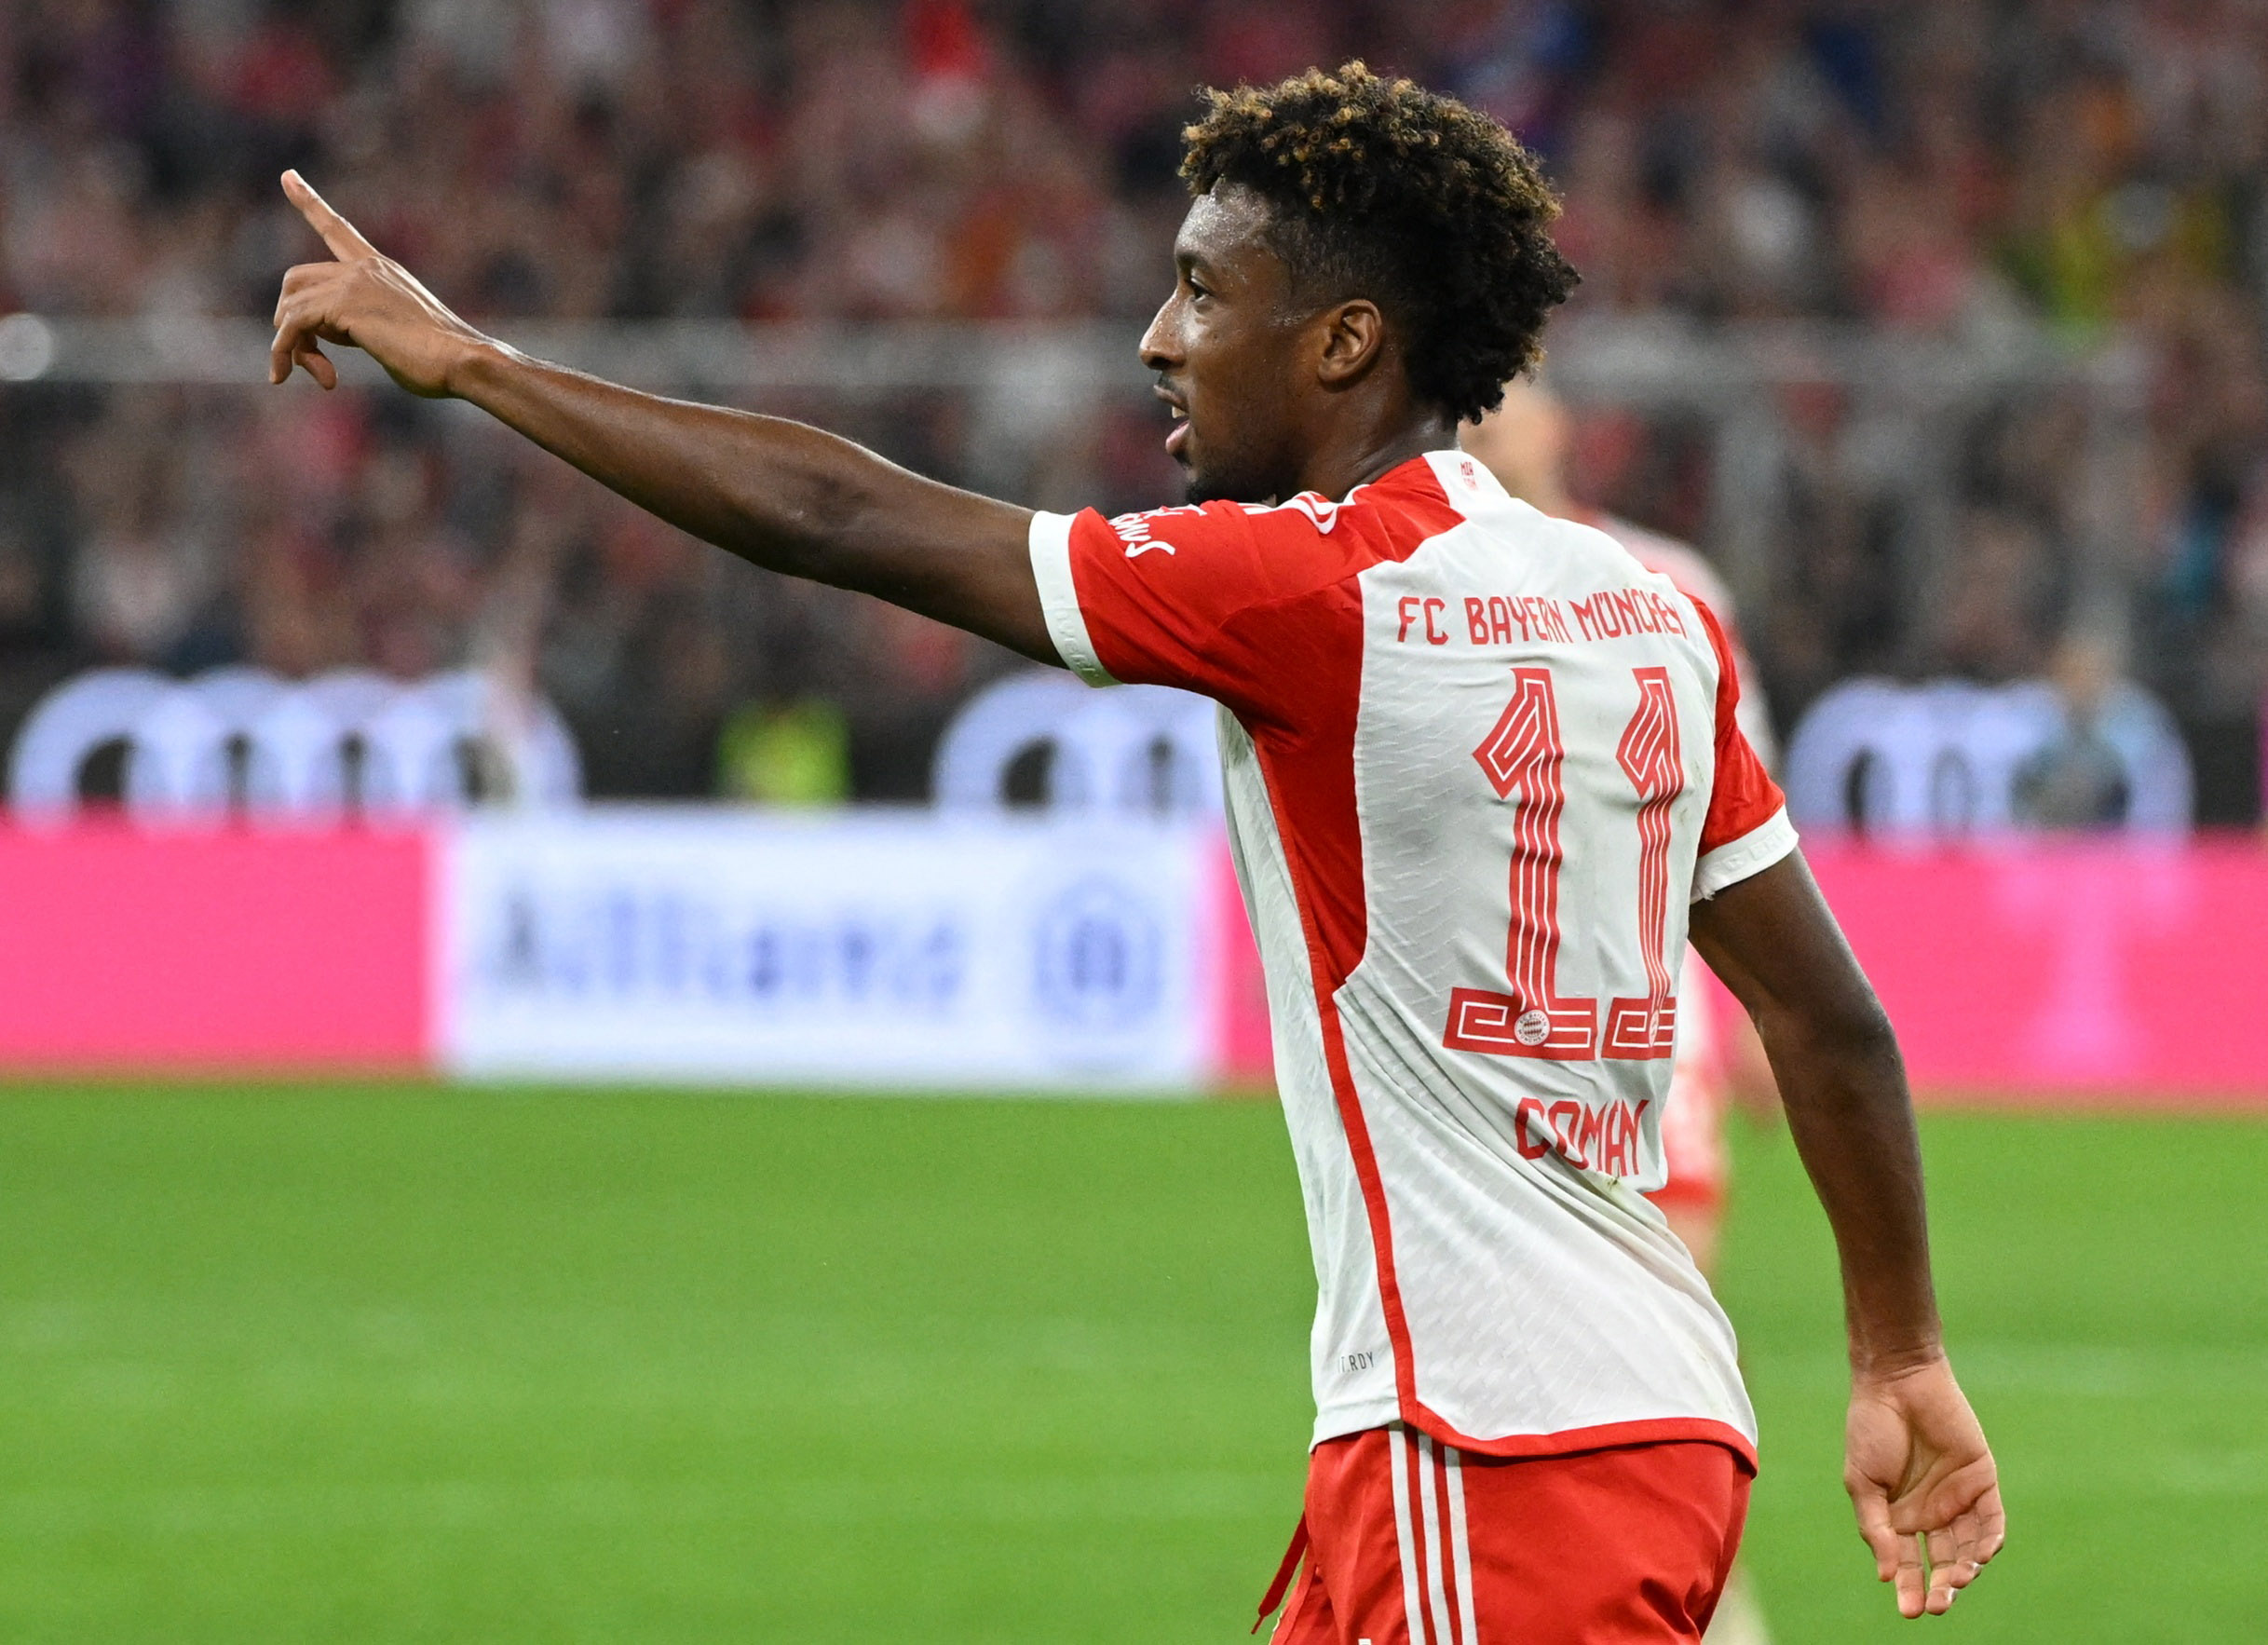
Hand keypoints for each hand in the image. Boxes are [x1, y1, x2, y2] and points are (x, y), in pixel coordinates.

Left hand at [268, 171, 491, 396]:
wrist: (463, 360)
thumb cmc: (443, 362)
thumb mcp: (398, 334)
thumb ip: (364, 325)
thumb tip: (326, 338)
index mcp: (382, 269)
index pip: (337, 229)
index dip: (309, 202)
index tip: (288, 176)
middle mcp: (365, 268)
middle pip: (294, 280)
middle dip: (290, 324)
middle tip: (312, 364)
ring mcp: (354, 282)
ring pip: (289, 306)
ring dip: (293, 348)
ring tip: (321, 377)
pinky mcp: (344, 304)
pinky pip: (293, 325)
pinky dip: (289, 353)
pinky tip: (323, 381)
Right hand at [1845, 1355, 2005, 1617]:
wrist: (1897, 1384)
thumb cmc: (1871, 1429)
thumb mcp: (1862, 1483)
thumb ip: (1875, 1528)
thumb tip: (1888, 1575)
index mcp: (1898, 1517)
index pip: (1908, 1563)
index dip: (1910, 1589)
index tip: (1909, 1611)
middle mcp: (1930, 1513)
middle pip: (1941, 1563)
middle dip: (1940, 1589)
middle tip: (1937, 1606)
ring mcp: (1957, 1499)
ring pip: (1968, 1548)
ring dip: (1965, 1569)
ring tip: (1957, 1581)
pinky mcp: (1982, 1481)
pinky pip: (1991, 1520)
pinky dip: (1989, 1540)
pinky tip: (1981, 1555)